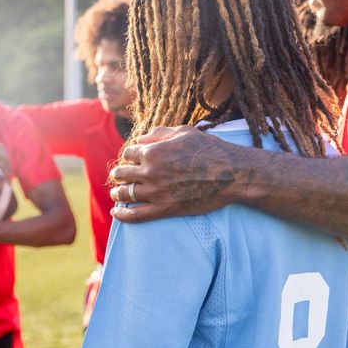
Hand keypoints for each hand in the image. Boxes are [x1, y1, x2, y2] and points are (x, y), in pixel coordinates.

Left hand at [109, 125, 241, 221]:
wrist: (230, 174)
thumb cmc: (210, 149)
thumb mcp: (185, 132)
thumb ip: (160, 133)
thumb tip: (141, 138)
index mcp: (153, 151)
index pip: (128, 153)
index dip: (129, 155)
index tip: (131, 159)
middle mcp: (150, 172)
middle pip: (122, 173)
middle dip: (119, 173)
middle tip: (119, 175)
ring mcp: (157, 192)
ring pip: (125, 193)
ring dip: (117, 192)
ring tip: (117, 193)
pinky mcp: (165, 209)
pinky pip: (136, 215)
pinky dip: (123, 215)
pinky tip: (116, 212)